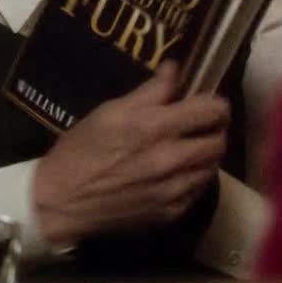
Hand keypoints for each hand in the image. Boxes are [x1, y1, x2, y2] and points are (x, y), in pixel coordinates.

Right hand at [31, 62, 228, 245]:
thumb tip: (175, 69)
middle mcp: (171, 159)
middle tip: (198, 126)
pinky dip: (193, 179)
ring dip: (205, 155)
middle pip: (219, 141)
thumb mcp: (109, 111)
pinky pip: (197, 192)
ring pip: (212, 167)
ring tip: (188, 150)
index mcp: (154, 127)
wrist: (62, 201)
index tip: (206, 102)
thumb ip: (149, 91)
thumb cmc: (81, 149)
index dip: (215, 103)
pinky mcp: (170, 213)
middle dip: (214, 130)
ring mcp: (173, 190)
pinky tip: (175, 174)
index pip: (212, 111)